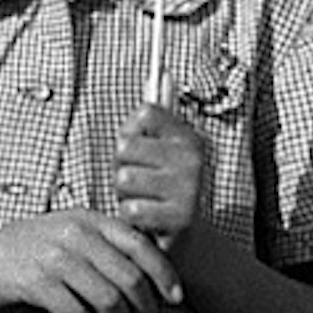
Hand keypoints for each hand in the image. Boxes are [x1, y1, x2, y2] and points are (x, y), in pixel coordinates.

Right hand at [0, 210, 178, 312]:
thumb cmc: (29, 249)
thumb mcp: (67, 233)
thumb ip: (103, 245)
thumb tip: (150, 277)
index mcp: (89, 220)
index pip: (141, 245)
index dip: (165, 274)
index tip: (176, 299)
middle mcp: (75, 234)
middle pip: (129, 278)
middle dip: (146, 311)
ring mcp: (54, 257)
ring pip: (107, 299)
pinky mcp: (35, 281)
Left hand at [111, 105, 213, 253]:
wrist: (185, 242)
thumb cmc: (160, 194)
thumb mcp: (157, 156)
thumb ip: (147, 126)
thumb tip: (158, 71)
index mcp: (188, 138)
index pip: (145, 113)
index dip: (129, 133)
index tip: (139, 153)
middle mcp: (192, 159)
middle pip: (125, 146)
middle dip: (120, 168)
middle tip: (137, 185)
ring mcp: (188, 188)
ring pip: (124, 179)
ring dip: (124, 195)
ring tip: (142, 201)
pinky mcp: (181, 218)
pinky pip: (131, 209)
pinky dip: (131, 217)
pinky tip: (146, 220)